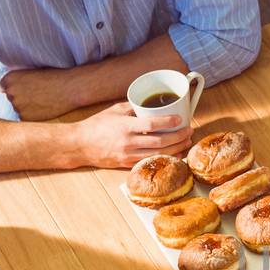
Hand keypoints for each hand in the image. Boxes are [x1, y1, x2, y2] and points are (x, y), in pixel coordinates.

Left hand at [1, 67, 80, 121]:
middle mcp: (9, 91)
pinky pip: (24, 119)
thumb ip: (17, 81)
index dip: (15, 90)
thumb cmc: (54, 78)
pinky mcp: (24, 117)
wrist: (69, 88)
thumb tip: (1, 91)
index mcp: (9, 78)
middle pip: (10, 100)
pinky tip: (43, 109)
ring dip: (27, 109)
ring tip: (42, 102)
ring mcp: (16, 105)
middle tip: (37, 96)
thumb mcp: (32, 73)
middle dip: (21, 99)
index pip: (3, 88)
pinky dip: (32, 116)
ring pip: (18, 110)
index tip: (26, 90)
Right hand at [73, 101, 192, 167]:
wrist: (79, 145)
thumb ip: (134, 107)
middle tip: (189, 131)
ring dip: (176, 149)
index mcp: (125, 126)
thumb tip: (153, 104)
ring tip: (186, 142)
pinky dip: (164, 158)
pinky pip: (150, 162)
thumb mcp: (114, 110)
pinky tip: (174, 154)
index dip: (168, 122)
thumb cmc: (96, 125)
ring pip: (158, 154)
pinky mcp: (127, 164)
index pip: (152, 124)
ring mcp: (128, 155)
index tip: (180, 119)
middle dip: (178, 137)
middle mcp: (128, 142)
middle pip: (160, 142)